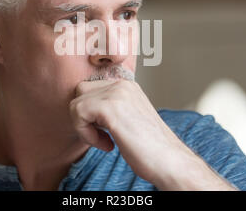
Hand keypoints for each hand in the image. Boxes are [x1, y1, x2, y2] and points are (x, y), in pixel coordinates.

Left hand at [69, 79, 193, 187]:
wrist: (169, 160)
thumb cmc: (150, 148)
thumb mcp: (128, 119)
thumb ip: (111, 109)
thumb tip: (85, 111)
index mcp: (127, 86)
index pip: (91, 89)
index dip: (91, 113)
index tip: (106, 132)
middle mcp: (122, 85)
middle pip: (80, 91)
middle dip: (84, 116)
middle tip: (102, 135)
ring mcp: (116, 93)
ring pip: (76, 103)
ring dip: (85, 128)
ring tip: (106, 142)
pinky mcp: (109, 106)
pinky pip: (78, 113)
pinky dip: (86, 134)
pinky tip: (107, 144)